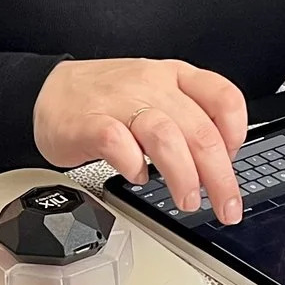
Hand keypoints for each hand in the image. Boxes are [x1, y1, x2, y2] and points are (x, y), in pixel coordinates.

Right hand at [34, 58, 249, 220]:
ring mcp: (120, 102)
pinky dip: (133, 166)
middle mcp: (152, 86)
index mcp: (174, 77)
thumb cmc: (107, 99)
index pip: (223, 97)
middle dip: (220, 177)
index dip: (236, 134)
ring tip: (187, 201)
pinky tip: (137, 177)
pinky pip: (118, 144)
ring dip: (183, 176)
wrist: (47, 90)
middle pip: (199, 130)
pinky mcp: (90, 123)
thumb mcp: (157, 95)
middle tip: (227, 207)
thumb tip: (219, 166)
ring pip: (165, 137)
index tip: (233, 162)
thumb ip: (188, 122)